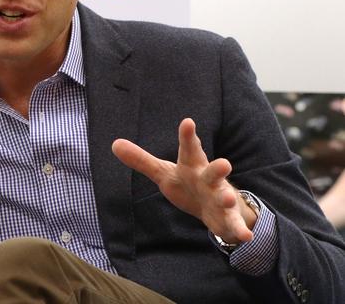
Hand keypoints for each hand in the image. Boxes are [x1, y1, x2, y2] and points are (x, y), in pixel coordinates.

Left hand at [112, 118, 256, 243]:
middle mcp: (208, 179)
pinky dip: (238, 230)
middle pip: (213, 171)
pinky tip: (244, 237)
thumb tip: (114, 144)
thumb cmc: (187, 183)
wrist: (214, 207)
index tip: (187, 122)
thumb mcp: (163, 173)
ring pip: (225, 196)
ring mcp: (219, 197)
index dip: (188, 136)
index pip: (189, 149)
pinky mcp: (226, 218)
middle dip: (219, 168)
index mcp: (192, 166)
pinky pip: (233, 225)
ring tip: (229, 199)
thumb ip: (141, 160)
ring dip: (227, 198)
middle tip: (225, 163)